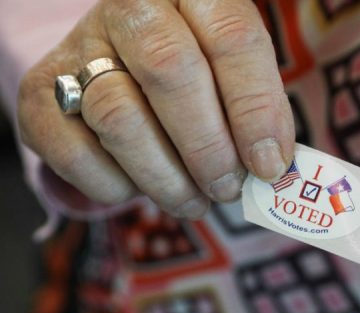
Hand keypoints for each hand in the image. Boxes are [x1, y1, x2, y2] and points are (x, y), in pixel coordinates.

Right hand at [17, 0, 293, 218]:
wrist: (123, 65)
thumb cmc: (196, 75)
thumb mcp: (234, 77)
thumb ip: (258, 112)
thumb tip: (271, 167)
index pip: (233, 38)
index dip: (255, 108)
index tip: (268, 165)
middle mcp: (131, 9)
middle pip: (170, 71)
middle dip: (208, 148)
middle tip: (228, 189)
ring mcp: (80, 47)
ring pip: (119, 116)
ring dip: (166, 178)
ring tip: (195, 200)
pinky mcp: (41, 92)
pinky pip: (74, 151)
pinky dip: (116, 186)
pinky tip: (141, 188)